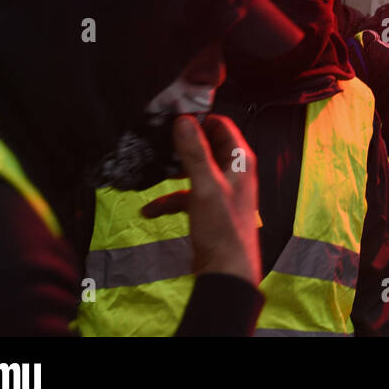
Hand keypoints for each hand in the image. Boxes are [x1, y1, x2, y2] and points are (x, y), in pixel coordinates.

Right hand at [140, 114, 260, 284]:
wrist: (226, 271)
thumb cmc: (222, 229)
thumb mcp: (204, 186)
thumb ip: (194, 152)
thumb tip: (183, 120)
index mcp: (240, 161)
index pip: (222, 126)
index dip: (200, 119)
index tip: (174, 117)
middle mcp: (233, 173)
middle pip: (206, 146)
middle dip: (181, 145)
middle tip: (158, 141)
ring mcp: (221, 191)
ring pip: (194, 171)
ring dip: (173, 172)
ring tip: (152, 170)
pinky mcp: (209, 209)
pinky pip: (186, 196)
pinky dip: (169, 200)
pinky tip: (149, 209)